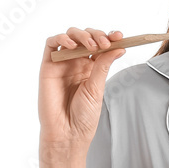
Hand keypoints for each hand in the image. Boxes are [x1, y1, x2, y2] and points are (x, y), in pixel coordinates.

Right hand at [38, 28, 124, 167]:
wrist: (67, 131)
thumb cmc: (84, 114)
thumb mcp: (97, 88)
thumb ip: (103, 65)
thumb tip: (119, 47)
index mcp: (93, 67)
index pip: (101, 45)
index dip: (110, 37)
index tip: (120, 36)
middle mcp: (77, 62)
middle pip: (86, 37)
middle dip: (97, 35)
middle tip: (106, 43)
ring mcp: (63, 63)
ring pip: (69, 36)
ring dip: (81, 35)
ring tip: (92, 45)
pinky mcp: (48, 66)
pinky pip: (50, 45)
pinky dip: (60, 38)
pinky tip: (71, 44)